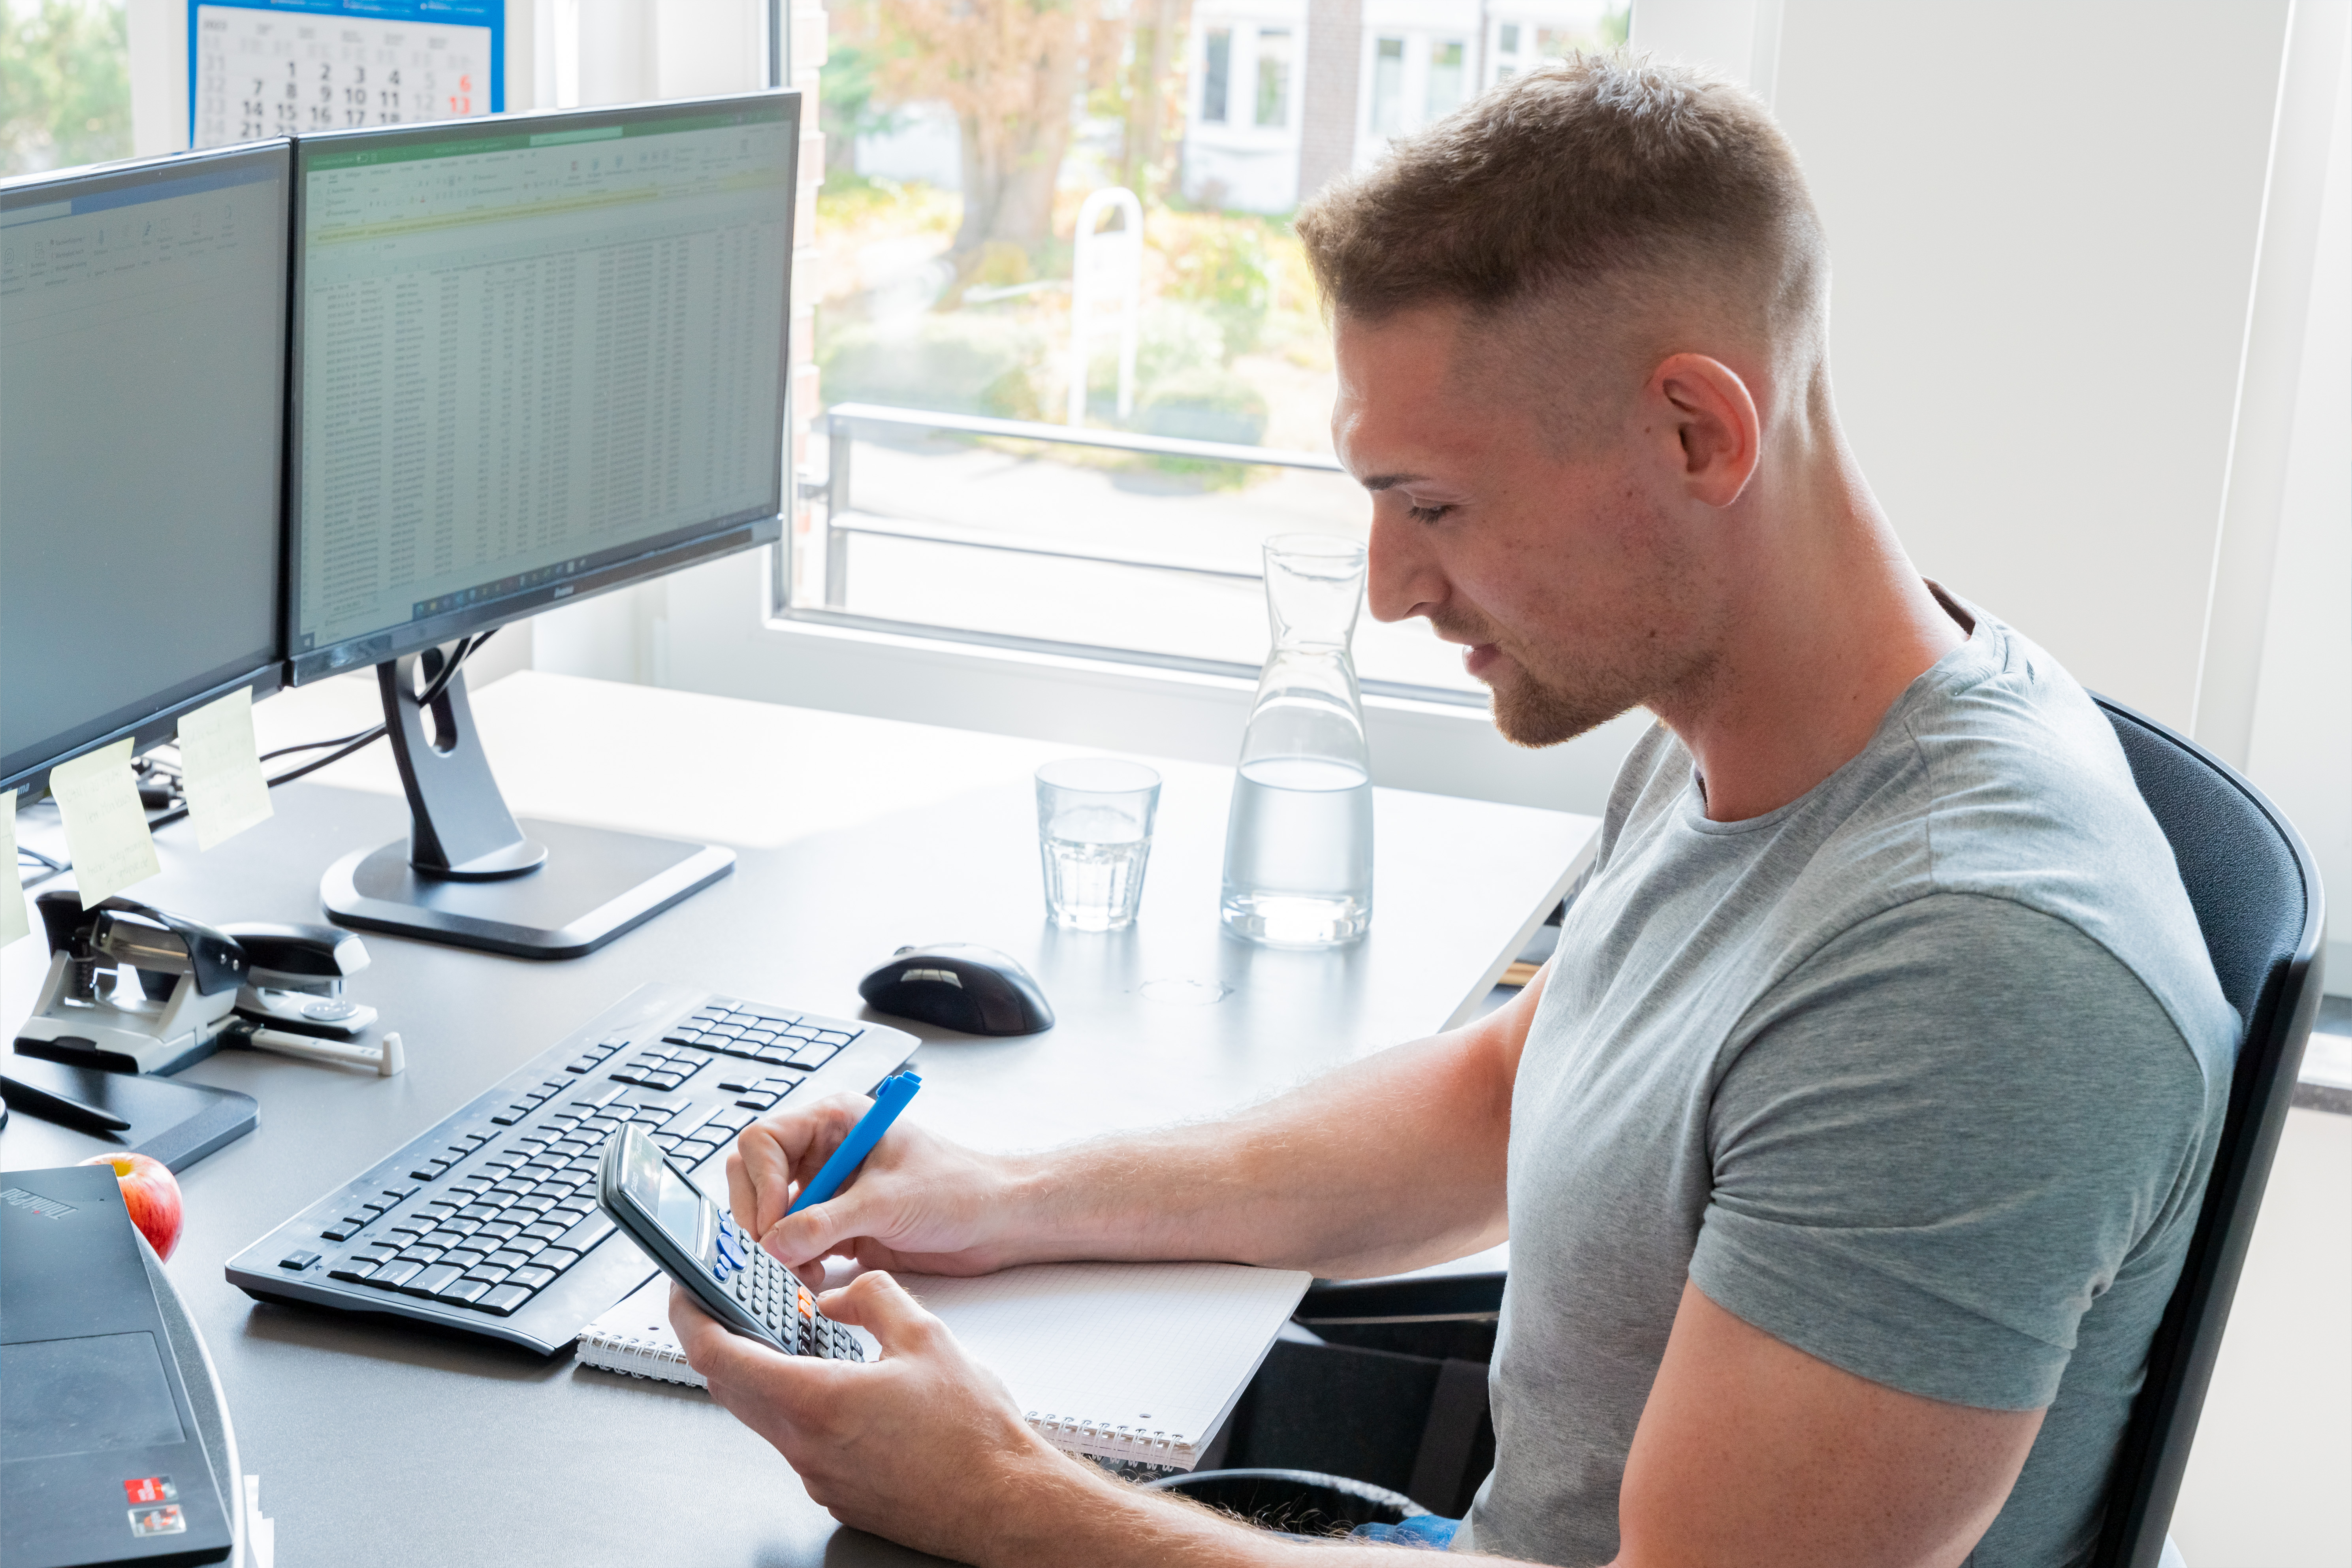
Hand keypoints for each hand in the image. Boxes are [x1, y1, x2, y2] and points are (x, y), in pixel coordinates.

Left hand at [669, 1273, 1101, 1562]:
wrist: (1003, 1502)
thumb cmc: (972, 1435)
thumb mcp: (926, 1337)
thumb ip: (871, 1299)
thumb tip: (840, 1294)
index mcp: (815, 1400)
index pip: (720, 1356)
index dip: (692, 1317)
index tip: (685, 1291)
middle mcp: (804, 1444)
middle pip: (732, 1388)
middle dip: (723, 1340)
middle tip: (730, 1305)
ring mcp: (817, 1475)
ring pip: (765, 1415)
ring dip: (764, 1374)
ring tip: (792, 1338)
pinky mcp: (836, 1492)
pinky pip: (798, 1441)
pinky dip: (800, 1405)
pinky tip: (838, 1384)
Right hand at [727, 1093, 1031, 1285]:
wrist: (996, 1223)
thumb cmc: (959, 1188)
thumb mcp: (888, 1202)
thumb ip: (826, 1222)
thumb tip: (774, 1243)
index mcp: (835, 1121)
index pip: (764, 1141)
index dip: (760, 1183)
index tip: (773, 1224)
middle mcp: (824, 1153)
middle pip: (755, 1178)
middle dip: (759, 1219)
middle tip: (771, 1256)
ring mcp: (828, 1191)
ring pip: (770, 1216)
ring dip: (775, 1248)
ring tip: (797, 1272)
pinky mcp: (836, 1227)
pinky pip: (793, 1244)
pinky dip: (793, 1264)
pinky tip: (811, 1279)